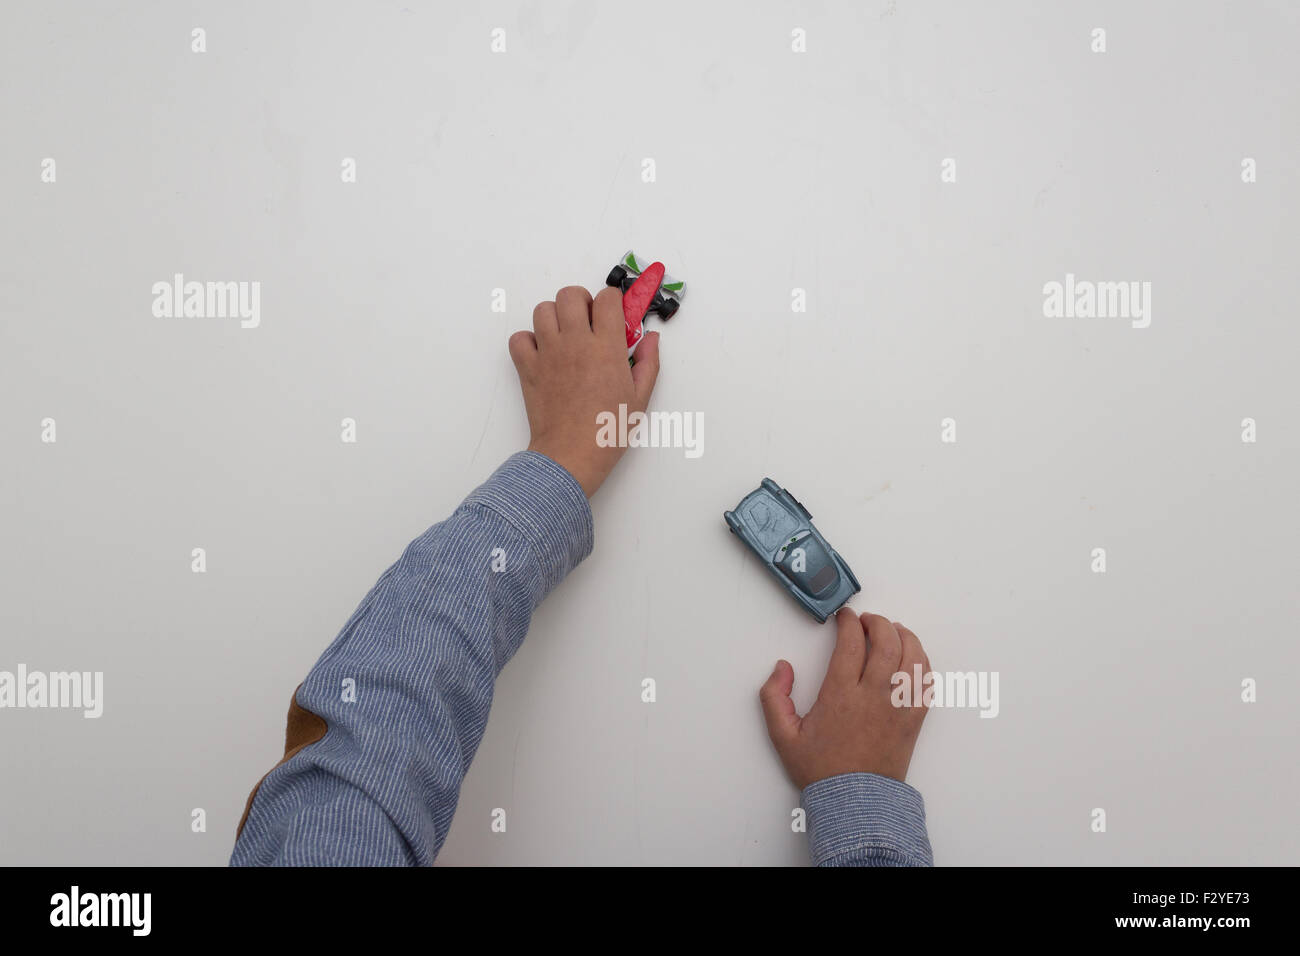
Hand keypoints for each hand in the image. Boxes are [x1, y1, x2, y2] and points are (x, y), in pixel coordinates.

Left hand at [509, 286, 659, 497]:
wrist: (571, 455)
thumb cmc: (608, 430)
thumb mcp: (640, 397)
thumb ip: (647, 362)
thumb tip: (650, 338)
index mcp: (606, 347)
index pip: (607, 299)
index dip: (612, 303)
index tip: (614, 319)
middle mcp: (575, 342)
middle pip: (570, 294)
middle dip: (581, 302)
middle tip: (588, 323)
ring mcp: (548, 353)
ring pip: (542, 309)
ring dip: (554, 317)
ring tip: (564, 336)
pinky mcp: (528, 368)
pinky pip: (519, 338)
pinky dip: (528, 341)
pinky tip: (543, 354)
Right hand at [759, 608, 930, 789]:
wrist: (855, 804)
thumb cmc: (821, 770)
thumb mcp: (783, 736)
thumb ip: (774, 697)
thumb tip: (782, 667)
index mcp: (841, 696)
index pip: (851, 643)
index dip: (848, 622)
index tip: (844, 617)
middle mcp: (874, 697)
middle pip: (887, 643)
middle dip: (878, 623)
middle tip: (867, 621)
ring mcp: (899, 708)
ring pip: (913, 658)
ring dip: (905, 637)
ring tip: (893, 631)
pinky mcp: (914, 720)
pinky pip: (927, 683)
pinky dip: (922, 663)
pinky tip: (911, 658)